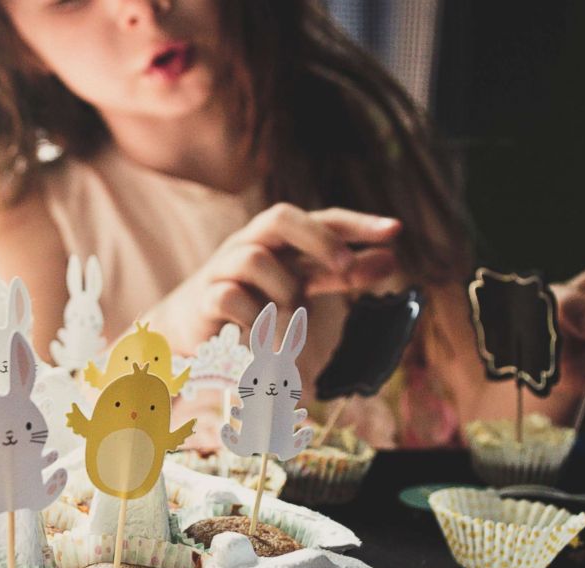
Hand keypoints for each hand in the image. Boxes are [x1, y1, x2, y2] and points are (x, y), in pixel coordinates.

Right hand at [142, 203, 400, 352]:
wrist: (189, 326)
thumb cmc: (251, 300)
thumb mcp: (299, 284)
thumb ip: (339, 273)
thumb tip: (391, 258)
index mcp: (278, 239)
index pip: (321, 218)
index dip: (357, 224)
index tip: (396, 232)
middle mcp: (250, 244)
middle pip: (279, 217)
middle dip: (317, 239)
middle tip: (345, 268)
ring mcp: (222, 268)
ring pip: (255, 259)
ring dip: (281, 293)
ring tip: (286, 320)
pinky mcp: (203, 298)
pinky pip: (229, 296)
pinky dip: (252, 317)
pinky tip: (259, 334)